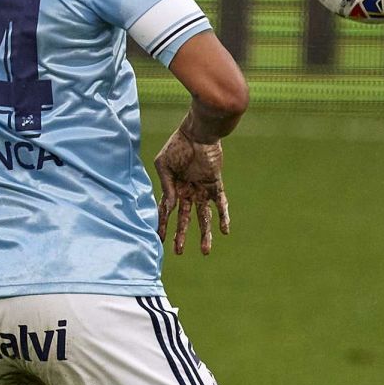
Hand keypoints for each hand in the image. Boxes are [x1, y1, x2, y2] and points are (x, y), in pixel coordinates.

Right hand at [155, 125, 229, 255]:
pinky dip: (223, 217)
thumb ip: (166, 186)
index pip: (166, 211)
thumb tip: (170, 207)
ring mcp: (201, 189)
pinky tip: (225, 231)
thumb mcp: (163, 165)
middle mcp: (187, 191)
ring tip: (206, 251)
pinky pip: (220, 203)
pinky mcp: (215, 184)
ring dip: (205, 233)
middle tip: (179, 252)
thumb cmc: (177, 145)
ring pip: (203, 216)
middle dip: (181, 236)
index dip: (162, 225)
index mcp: (172, 187)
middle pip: (185, 219)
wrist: (197, 132)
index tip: (159, 240)